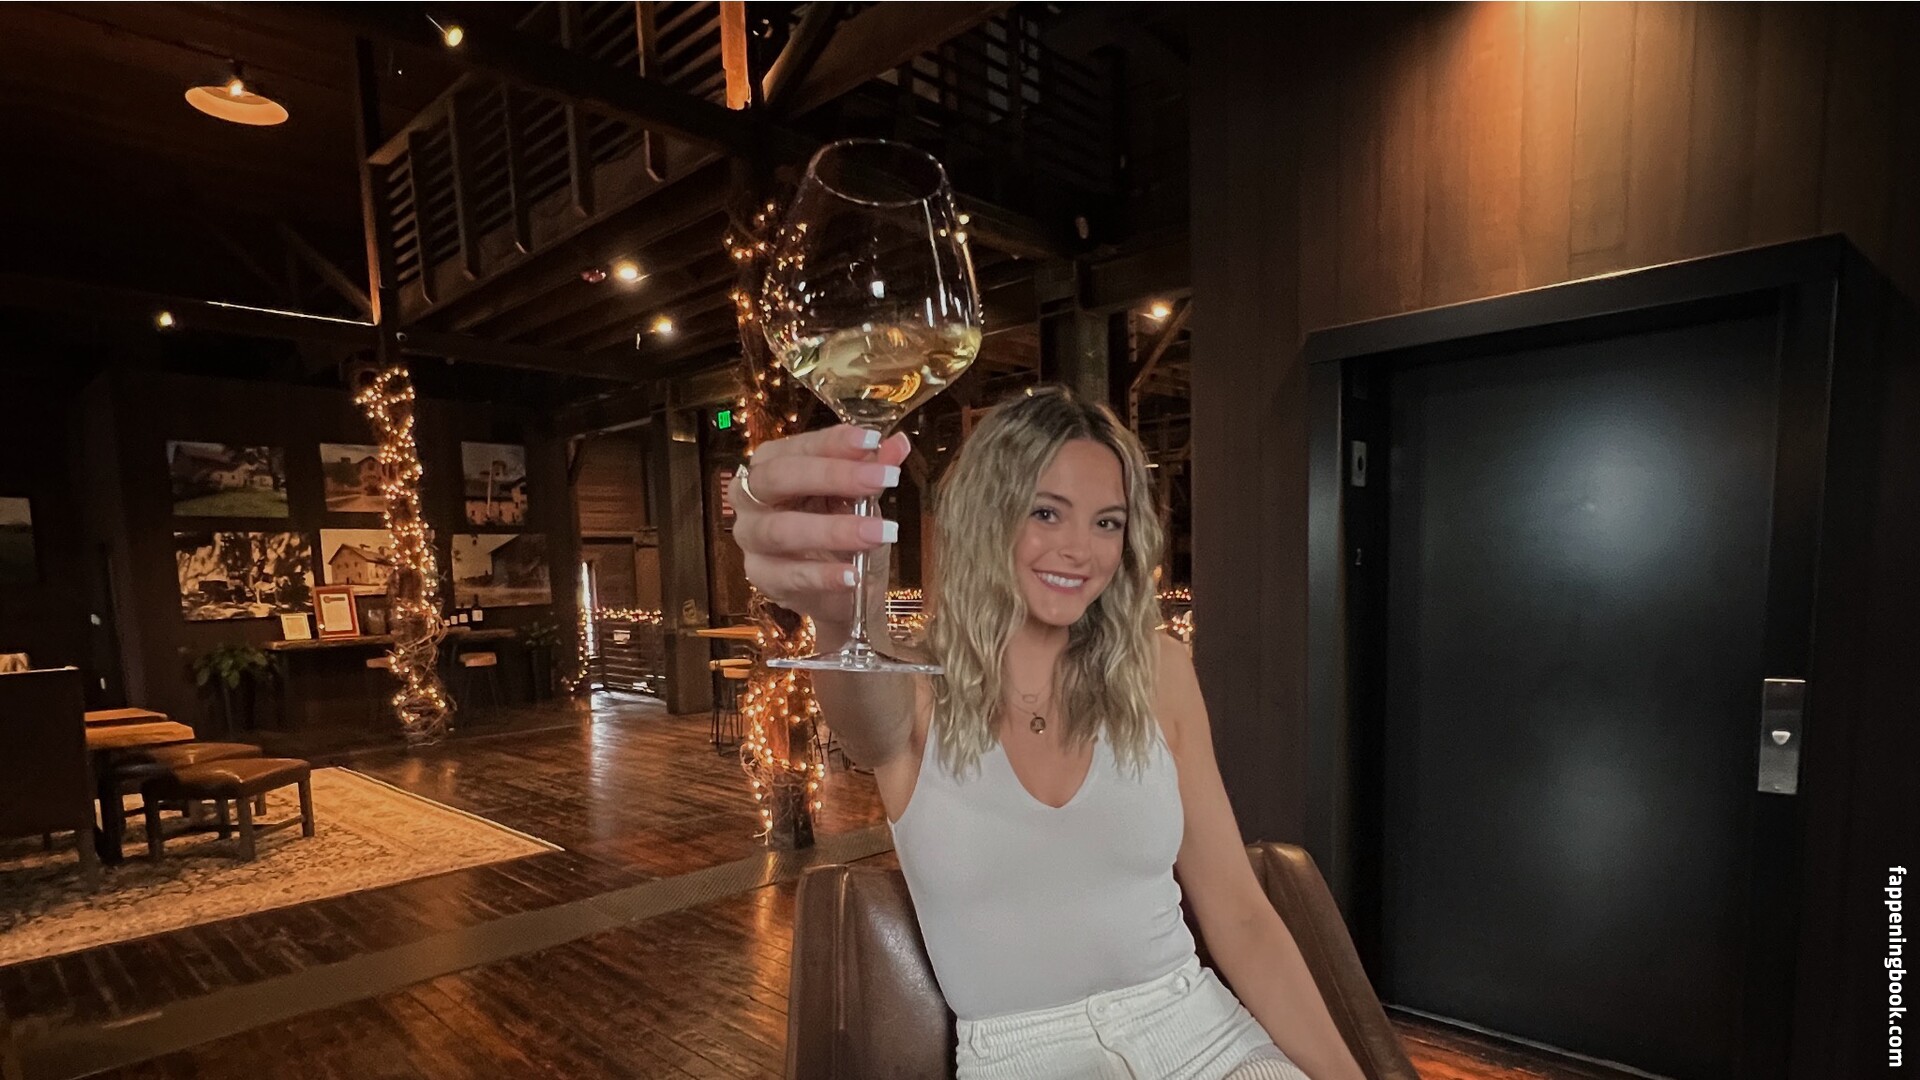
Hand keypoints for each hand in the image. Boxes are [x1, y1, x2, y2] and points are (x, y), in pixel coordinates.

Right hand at [731, 425, 909, 623]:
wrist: (829, 588)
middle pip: (779, 477)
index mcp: (771, 464)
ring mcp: (750, 539)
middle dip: (832, 476)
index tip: (873, 441)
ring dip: (833, 530)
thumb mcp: (858, 496)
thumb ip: (874, 469)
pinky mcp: (761, 578)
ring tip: (878, 533)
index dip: (835, 442)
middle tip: (880, 480)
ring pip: (781, 529)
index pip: (799, 446)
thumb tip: (898, 444)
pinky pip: (788, 576)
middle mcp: (751, 496)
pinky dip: (823, 576)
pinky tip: (852, 575)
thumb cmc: (836, 528)